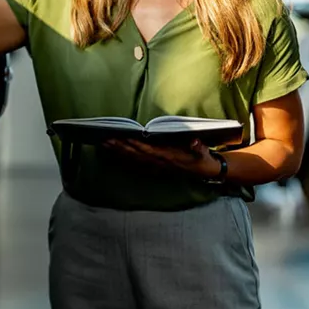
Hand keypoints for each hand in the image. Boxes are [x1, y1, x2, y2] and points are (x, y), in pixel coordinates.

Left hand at [102, 138, 219, 177]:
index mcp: (168, 156)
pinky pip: (136, 165)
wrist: (204, 172)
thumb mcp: (203, 151)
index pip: (148, 150)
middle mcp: (159, 163)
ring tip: (104, 144)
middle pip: (135, 155)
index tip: (123, 137)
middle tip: (104, 140)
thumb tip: (195, 141)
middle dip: (120, 147)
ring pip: (133, 160)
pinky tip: (113, 156)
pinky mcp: (154, 169)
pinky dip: (124, 160)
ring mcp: (156, 167)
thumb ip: (198, 146)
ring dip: (118, 153)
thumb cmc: (202, 157)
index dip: (135, 144)